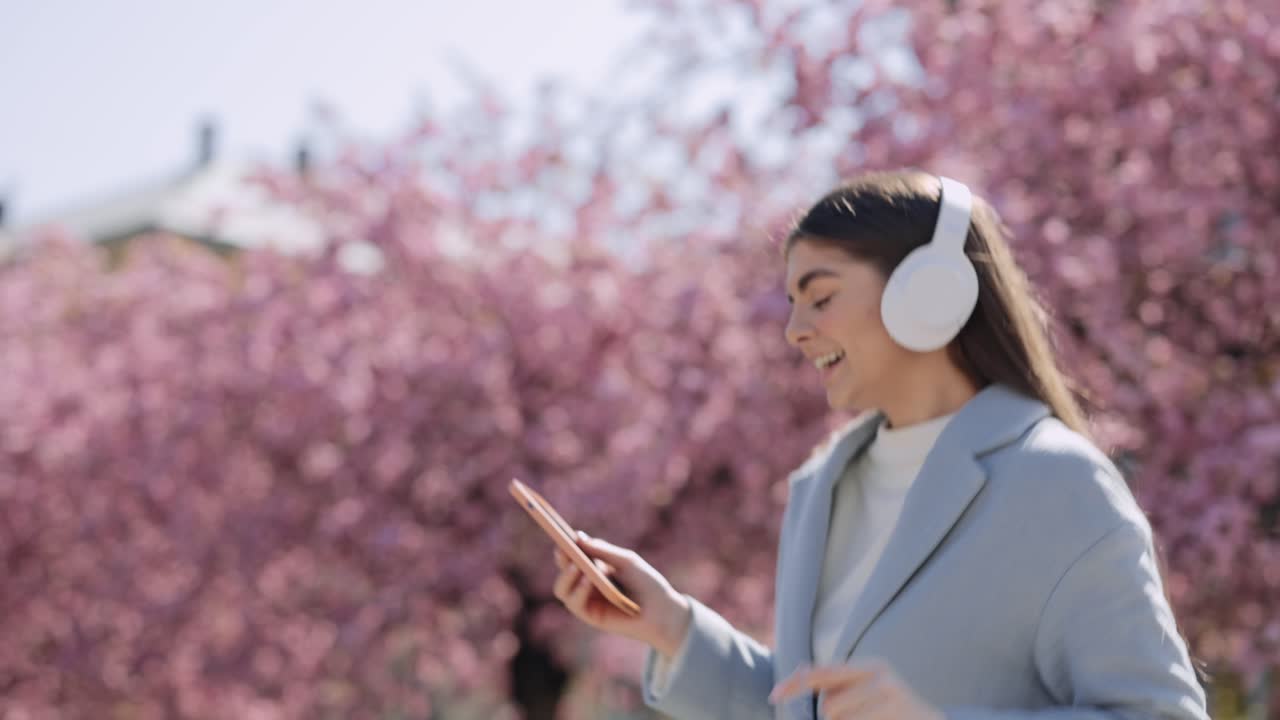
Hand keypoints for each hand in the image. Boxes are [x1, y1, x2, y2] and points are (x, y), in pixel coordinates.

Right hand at [552, 532, 690, 657]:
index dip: (565, 544)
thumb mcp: (625, 561)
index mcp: (596, 566)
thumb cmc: (647, 583)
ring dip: (566, 576)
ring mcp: (587, 600)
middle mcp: (587, 582)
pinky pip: (574, 603)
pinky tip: (588, 580)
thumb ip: (602, 551)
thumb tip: (577, 536)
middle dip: (561, 558)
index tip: (561, 533)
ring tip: (576, 566)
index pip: (574, 554)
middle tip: (563, 548)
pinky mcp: (590, 616)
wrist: (662, 611)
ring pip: (562, 589)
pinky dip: (578, 591)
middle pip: (564, 569)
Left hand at [770, 661, 942, 719]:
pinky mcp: (895, 718)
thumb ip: (835, 681)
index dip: (795, 684)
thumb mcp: (867, 687)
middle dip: (832, 718)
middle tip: (856, 716)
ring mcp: (891, 701)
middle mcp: (882, 679)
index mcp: (871, 667)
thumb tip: (798, 671)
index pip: (823, 673)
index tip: (773, 696)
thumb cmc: (892, 707)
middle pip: (830, 706)